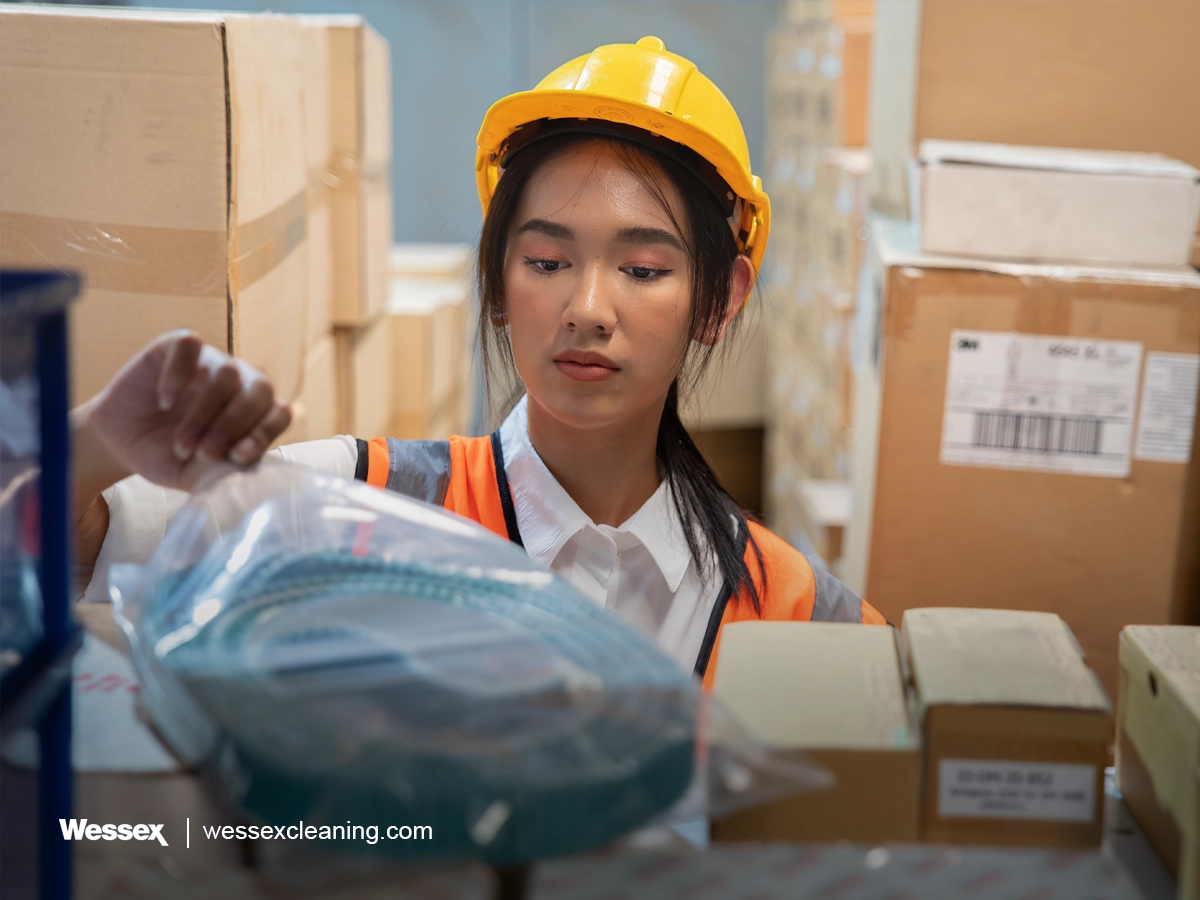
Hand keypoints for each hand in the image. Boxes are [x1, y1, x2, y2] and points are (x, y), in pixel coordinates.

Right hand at [76, 330, 291, 493]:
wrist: (120, 442)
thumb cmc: (167, 457)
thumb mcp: (195, 474)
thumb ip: (222, 473)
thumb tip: (246, 473)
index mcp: (254, 413)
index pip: (279, 413)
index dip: (265, 433)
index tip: (239, 456)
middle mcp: (239, 383)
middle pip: (260, 390)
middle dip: (234, 426)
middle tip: (206, 454)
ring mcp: (209, 361)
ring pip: (227, 373)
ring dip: (205, 412)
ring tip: (181, 444)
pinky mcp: (174, 346)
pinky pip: (190, 345)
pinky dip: (180, 373)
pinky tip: (166, 401)